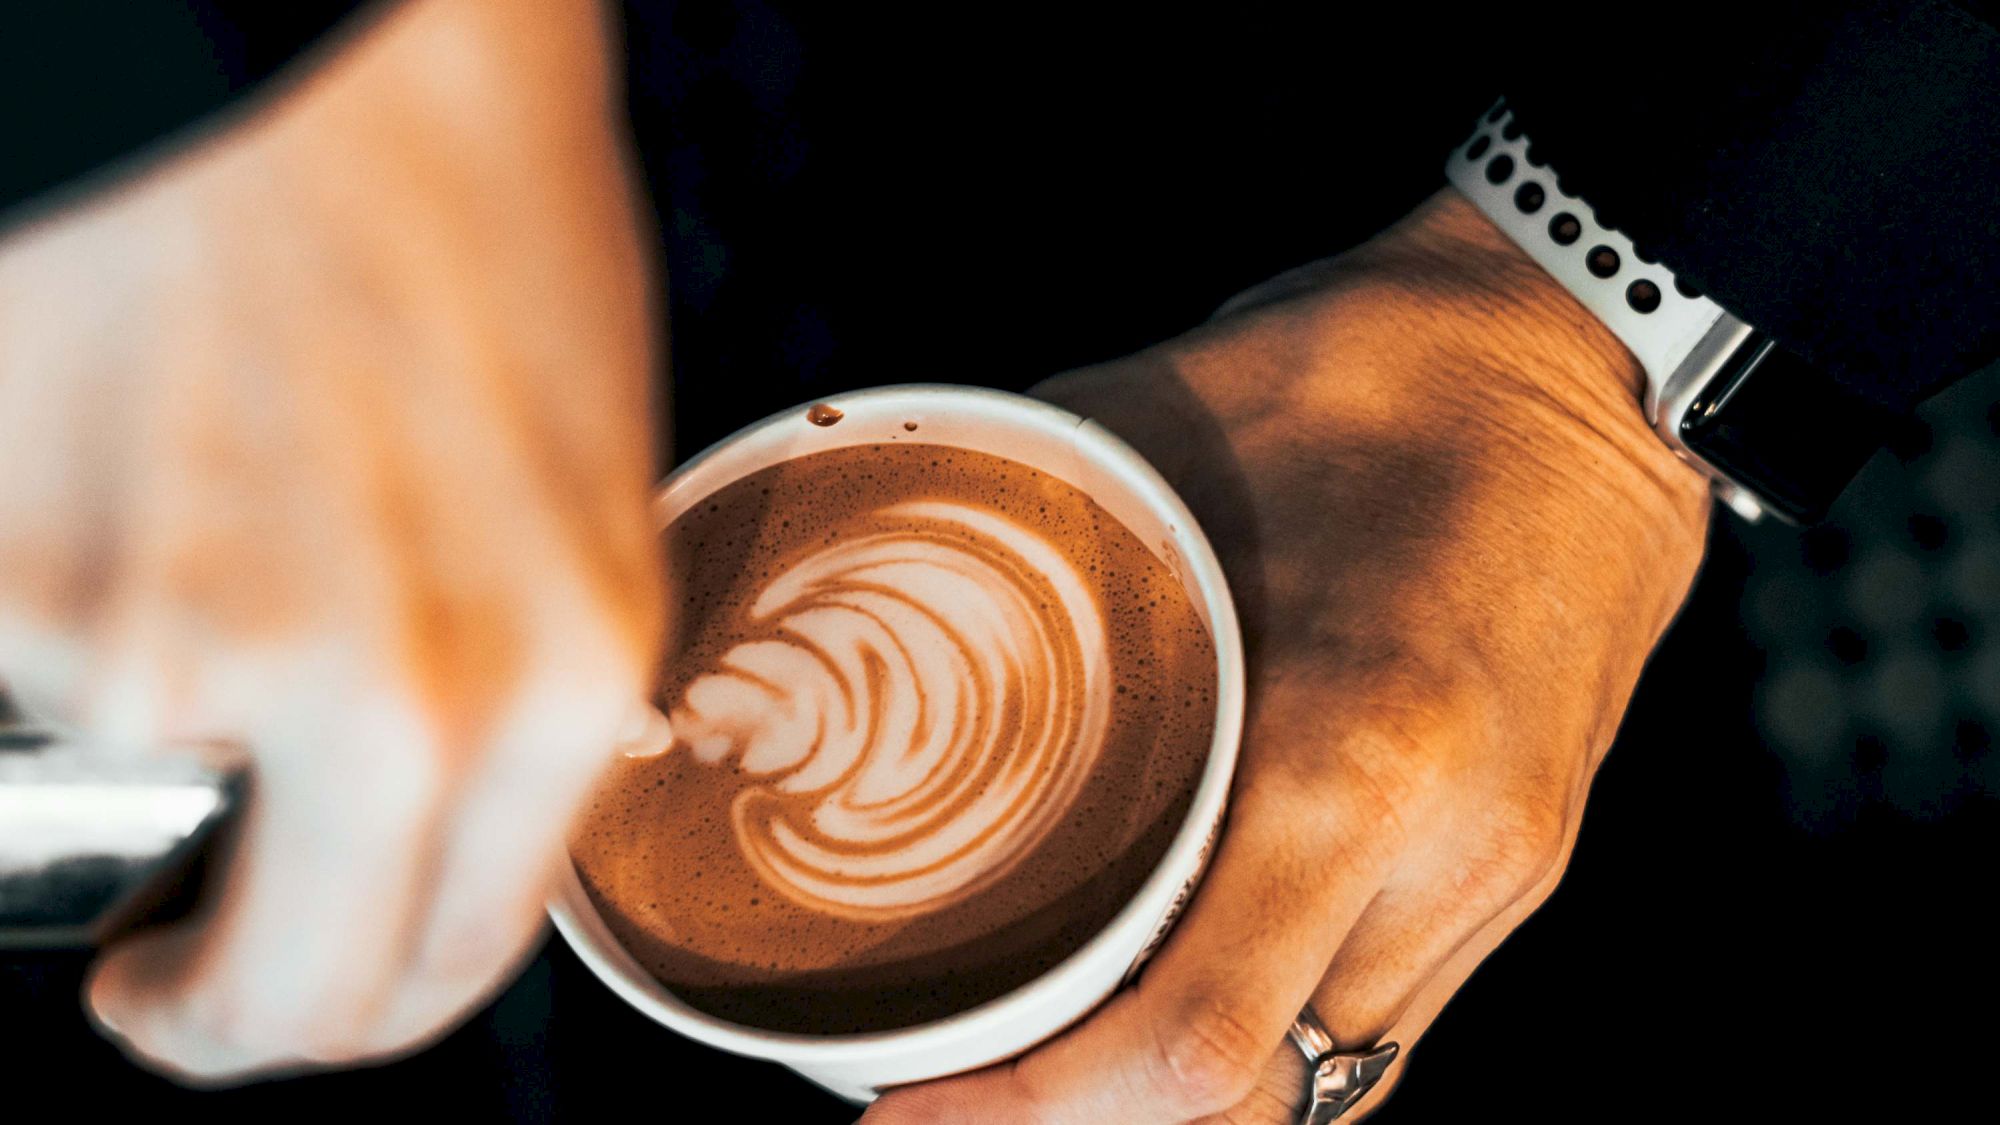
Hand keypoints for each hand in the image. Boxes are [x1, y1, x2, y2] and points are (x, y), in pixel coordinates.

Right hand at [0, 0, 664, 1082]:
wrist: (342, 60)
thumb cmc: (480, 241)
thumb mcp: (571, 512)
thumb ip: (502, 705)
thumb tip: (409, 838)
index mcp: (560, 687)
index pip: (445, 969)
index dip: (352, 1013)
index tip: (279, 995)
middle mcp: (396, 703)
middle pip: (276, 1002)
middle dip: (212, 1013)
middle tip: (159, 979)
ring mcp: (194, 650)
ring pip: (125, 809)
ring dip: (135, 749)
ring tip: (182, 569)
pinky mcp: (28, 586)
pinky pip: (33, 679)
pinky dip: (55, 626)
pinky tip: (120, 486)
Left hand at [863, 188, 1710, 1121]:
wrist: (1588, 358)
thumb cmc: (1367, 372)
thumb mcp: (1155, 435)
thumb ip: (1014, 542)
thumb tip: (856, 579)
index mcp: (1348, 755)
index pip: (1186, 1043)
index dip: (1029, 1111)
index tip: (909, 1106)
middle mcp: (1446, 852)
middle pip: (1256, 1104)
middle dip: (1088, 1120)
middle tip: (955, 1082)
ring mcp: (1504, 870)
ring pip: (1335, 1080)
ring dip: (1183, 1089)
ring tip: (1056, 1040)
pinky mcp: (1529, 857)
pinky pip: (1390, 1012)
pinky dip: (1273, 1028)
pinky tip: (1186, 973)